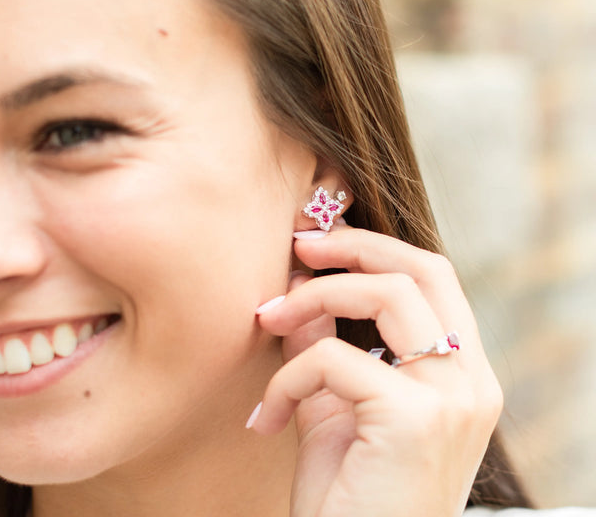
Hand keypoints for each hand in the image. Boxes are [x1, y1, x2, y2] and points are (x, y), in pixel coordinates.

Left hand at [251, 227, 502, 516]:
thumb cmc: (351, 495)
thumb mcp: (334, 405)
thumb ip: (324, 341)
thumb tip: (300, 284)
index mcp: (462, 373)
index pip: (432, 277)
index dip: (375, 248)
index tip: (318, 243)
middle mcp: (471, 380)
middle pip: (419, 270)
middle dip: (353, 247)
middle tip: (298, 246)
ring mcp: (452, 398)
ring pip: (385, 295)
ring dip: (313, 296)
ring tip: (265, 317)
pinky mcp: (416, 420)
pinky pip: (335, 360)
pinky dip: (290, 376)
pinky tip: (265, 417)